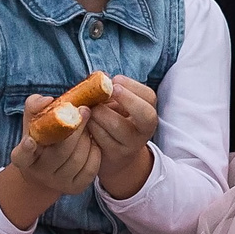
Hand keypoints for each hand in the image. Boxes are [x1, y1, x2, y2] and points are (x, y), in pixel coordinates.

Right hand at [8, 94, 100, 202]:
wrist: (48, 167)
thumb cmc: (41, 136)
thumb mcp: (34, 120)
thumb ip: (36, 105)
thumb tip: (48, 100)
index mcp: (24, 157)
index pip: (21, 155)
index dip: (25, 149)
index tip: (31, 141)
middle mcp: (39, 173)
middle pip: (60, 152)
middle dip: (76, 129)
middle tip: (85, 110)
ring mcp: (57, 183)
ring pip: (77, 159)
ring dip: (87, 138)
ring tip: (88, 125)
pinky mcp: (75, 188)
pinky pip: (90, 168)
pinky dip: (95, 151)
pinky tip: (93, 141)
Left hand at [86, 77, 159, 199]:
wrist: (114, 155)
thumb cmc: (113, 121)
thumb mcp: (117, 107)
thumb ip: (111, 93)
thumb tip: (101, 78)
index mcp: (147, 113)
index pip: (149, 97)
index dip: (132, 87)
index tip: (115, 80)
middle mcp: (144, 130)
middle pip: (144, 114)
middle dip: (126, 99)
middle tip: (108, 90)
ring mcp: (131, 145)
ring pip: (116, 124)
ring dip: (99, 112)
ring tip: (89, 108)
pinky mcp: (115, 155)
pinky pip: (100, 136)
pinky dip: (90, 126)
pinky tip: (84, 123)